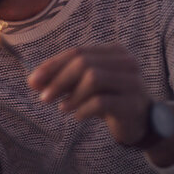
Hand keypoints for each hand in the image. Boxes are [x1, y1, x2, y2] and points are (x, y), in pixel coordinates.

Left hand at [28, 45, 150, 144]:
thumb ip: (62, 80)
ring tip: (63, 108)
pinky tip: (78, 116)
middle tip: (44, 98)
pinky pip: (101, 102)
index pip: (77, 52)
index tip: (33, 81)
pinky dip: (84, 109)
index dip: (52, 65)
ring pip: (93, 78)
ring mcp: (132, 82)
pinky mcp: (132, 103)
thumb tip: (32, 81)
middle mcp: (126, 62)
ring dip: (72, 95)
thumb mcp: (84, 86)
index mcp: (114, 52)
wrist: (141, 122)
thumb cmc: (109, 98)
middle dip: (59, 80)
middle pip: (84, 63)